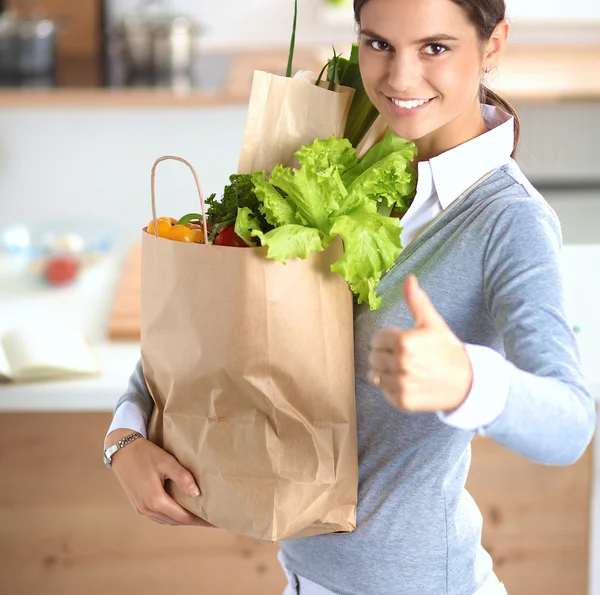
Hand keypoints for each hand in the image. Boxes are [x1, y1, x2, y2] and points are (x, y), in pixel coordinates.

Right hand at [106, 429, 214, 527]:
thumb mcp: (167, 462)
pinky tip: (179, 511)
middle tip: (209, 519)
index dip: (200, 520)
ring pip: (166, 521)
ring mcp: (141, 509)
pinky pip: (158, 517)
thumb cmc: (146, 454)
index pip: (183, 517)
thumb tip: (197, 494)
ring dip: (181, 520)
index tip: (214, 521)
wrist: (122, 450)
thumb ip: (182, 477)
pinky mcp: (138, 505)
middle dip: (193, 521)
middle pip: (175, 521)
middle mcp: (147, 509)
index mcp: (156, 500)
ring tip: (198, 516)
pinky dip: (171, 517)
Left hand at [368, 275, 472, 412]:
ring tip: (403, 369)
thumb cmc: (447, 349)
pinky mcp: (402, 401)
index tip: (399, 342)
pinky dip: (391, 388)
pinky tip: (407, 382)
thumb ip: (416, 301)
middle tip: (402, 356)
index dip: (386, 339)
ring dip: (385, 371)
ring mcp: (401, 384)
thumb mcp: (432, 323)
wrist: (467, 383)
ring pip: (375, 374)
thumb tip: (409, 278)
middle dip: (384, 354)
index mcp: (405, 341)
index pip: (377, 338)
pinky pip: (383, 391)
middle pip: (373, 356)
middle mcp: (401, 364)